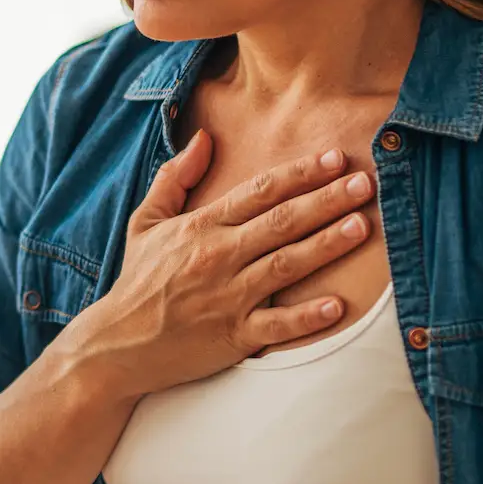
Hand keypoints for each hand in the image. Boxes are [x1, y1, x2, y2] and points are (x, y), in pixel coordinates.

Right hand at [59, 131, 374, 400]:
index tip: (334, 159)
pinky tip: (338, 306)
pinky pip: (276, 327)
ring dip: (327, 244)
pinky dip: (307, 318)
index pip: (259, 192)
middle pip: (282, 222)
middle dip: (327, 200)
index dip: (300, 174)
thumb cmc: (137, 282)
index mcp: (201, 227)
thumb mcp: (146, 222)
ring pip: (286, 265)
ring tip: (362, 226)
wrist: (117, 345)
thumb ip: (174, 178)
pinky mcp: (233, 337)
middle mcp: (219, 257)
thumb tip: (203, 138)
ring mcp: (228, 298)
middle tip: (365, 183)